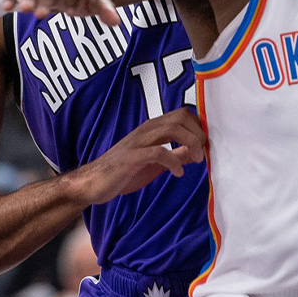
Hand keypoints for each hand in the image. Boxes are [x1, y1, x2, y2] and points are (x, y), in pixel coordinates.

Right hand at [69, 109, 206, 204]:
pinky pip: (158, 152)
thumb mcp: (156, 162)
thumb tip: (197, 152)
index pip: (182, 114)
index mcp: (153, 128)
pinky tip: (178, 173)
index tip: (204, 145)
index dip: (198, 126)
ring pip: (171, 129)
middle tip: (202, 154)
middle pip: (181, 117)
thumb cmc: (124, 171)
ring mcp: (138, 142)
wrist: (93, 183)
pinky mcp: (132, 157)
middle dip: (198, 134)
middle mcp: (146, 130)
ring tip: (196, 160)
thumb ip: (176, 154)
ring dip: (190, 144)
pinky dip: (174, 162)